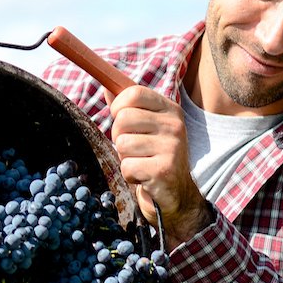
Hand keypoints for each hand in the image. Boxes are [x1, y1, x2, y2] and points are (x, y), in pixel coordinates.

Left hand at [108, 84, 210, 245]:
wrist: (176, 195)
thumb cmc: (154, 157)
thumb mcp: (146, 128)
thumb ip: (128, 107)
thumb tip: (106, 87)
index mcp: (171, 110)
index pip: (133, 93)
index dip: (118, 106)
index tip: (120, 118)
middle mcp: (175, 126)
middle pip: (123, 119)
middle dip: (119, 136)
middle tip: (134, 148)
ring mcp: (172, 148)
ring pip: (122, 144)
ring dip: (125, 158)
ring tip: (142, 163)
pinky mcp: (164, 170)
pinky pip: (127, 166)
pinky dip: (130, 175)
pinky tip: (144, 177)